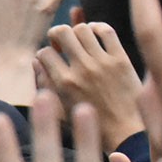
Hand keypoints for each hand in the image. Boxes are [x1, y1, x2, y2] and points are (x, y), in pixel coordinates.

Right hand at [38, 22, 145, 149]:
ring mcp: (103, 63)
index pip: (44, 53)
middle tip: (61, 43)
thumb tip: (36, 61)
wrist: (126, 134)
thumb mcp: (60, 110)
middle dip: (57, 34)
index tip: (50, 59)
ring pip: (83, 29)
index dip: (44, 54)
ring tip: (80, 41)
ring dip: (77, 31)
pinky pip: (106, 30)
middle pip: (62, 32)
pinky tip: (96, 35)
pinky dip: (98, 27)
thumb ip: (45, 85)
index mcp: (64, 83)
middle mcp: (82, 69)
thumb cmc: (91, 126)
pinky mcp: (121, 60)